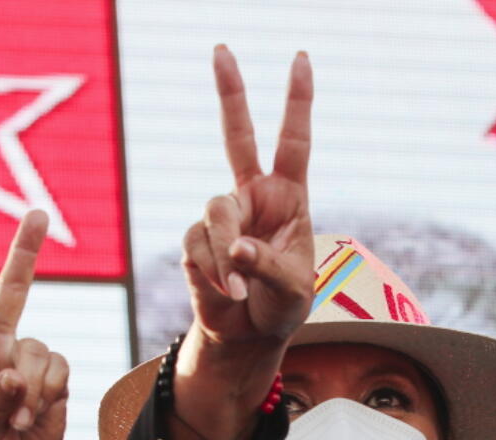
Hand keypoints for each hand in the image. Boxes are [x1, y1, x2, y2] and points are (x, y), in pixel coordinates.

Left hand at [0, 210, 67, 439]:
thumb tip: (19, 375)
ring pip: (38, 346)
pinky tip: (36, 417)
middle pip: (13, 292)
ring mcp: (27, 361)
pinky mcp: (56, 379)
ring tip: (20, 420)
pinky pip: (60, 368)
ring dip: (33, 388)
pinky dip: (50, 393)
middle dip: (27, 252)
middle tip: (40, 213)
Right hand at [182, 45, 315, 347]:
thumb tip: (234, 247)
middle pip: (236, 135)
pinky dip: (214, 272)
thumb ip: (268, 265)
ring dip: (226, 254)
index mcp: (288, 198)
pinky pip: (197, 247)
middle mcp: (252, 196)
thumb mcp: (292, 290)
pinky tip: (227, 291)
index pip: (294, 142)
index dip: (298, 101)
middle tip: (222, 49)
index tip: (301, 58)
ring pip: (215, 214)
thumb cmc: (281, 307)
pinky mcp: (194, 240)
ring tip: (239, 287)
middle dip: (230, 92)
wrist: (249, 335)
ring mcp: (221, 216)